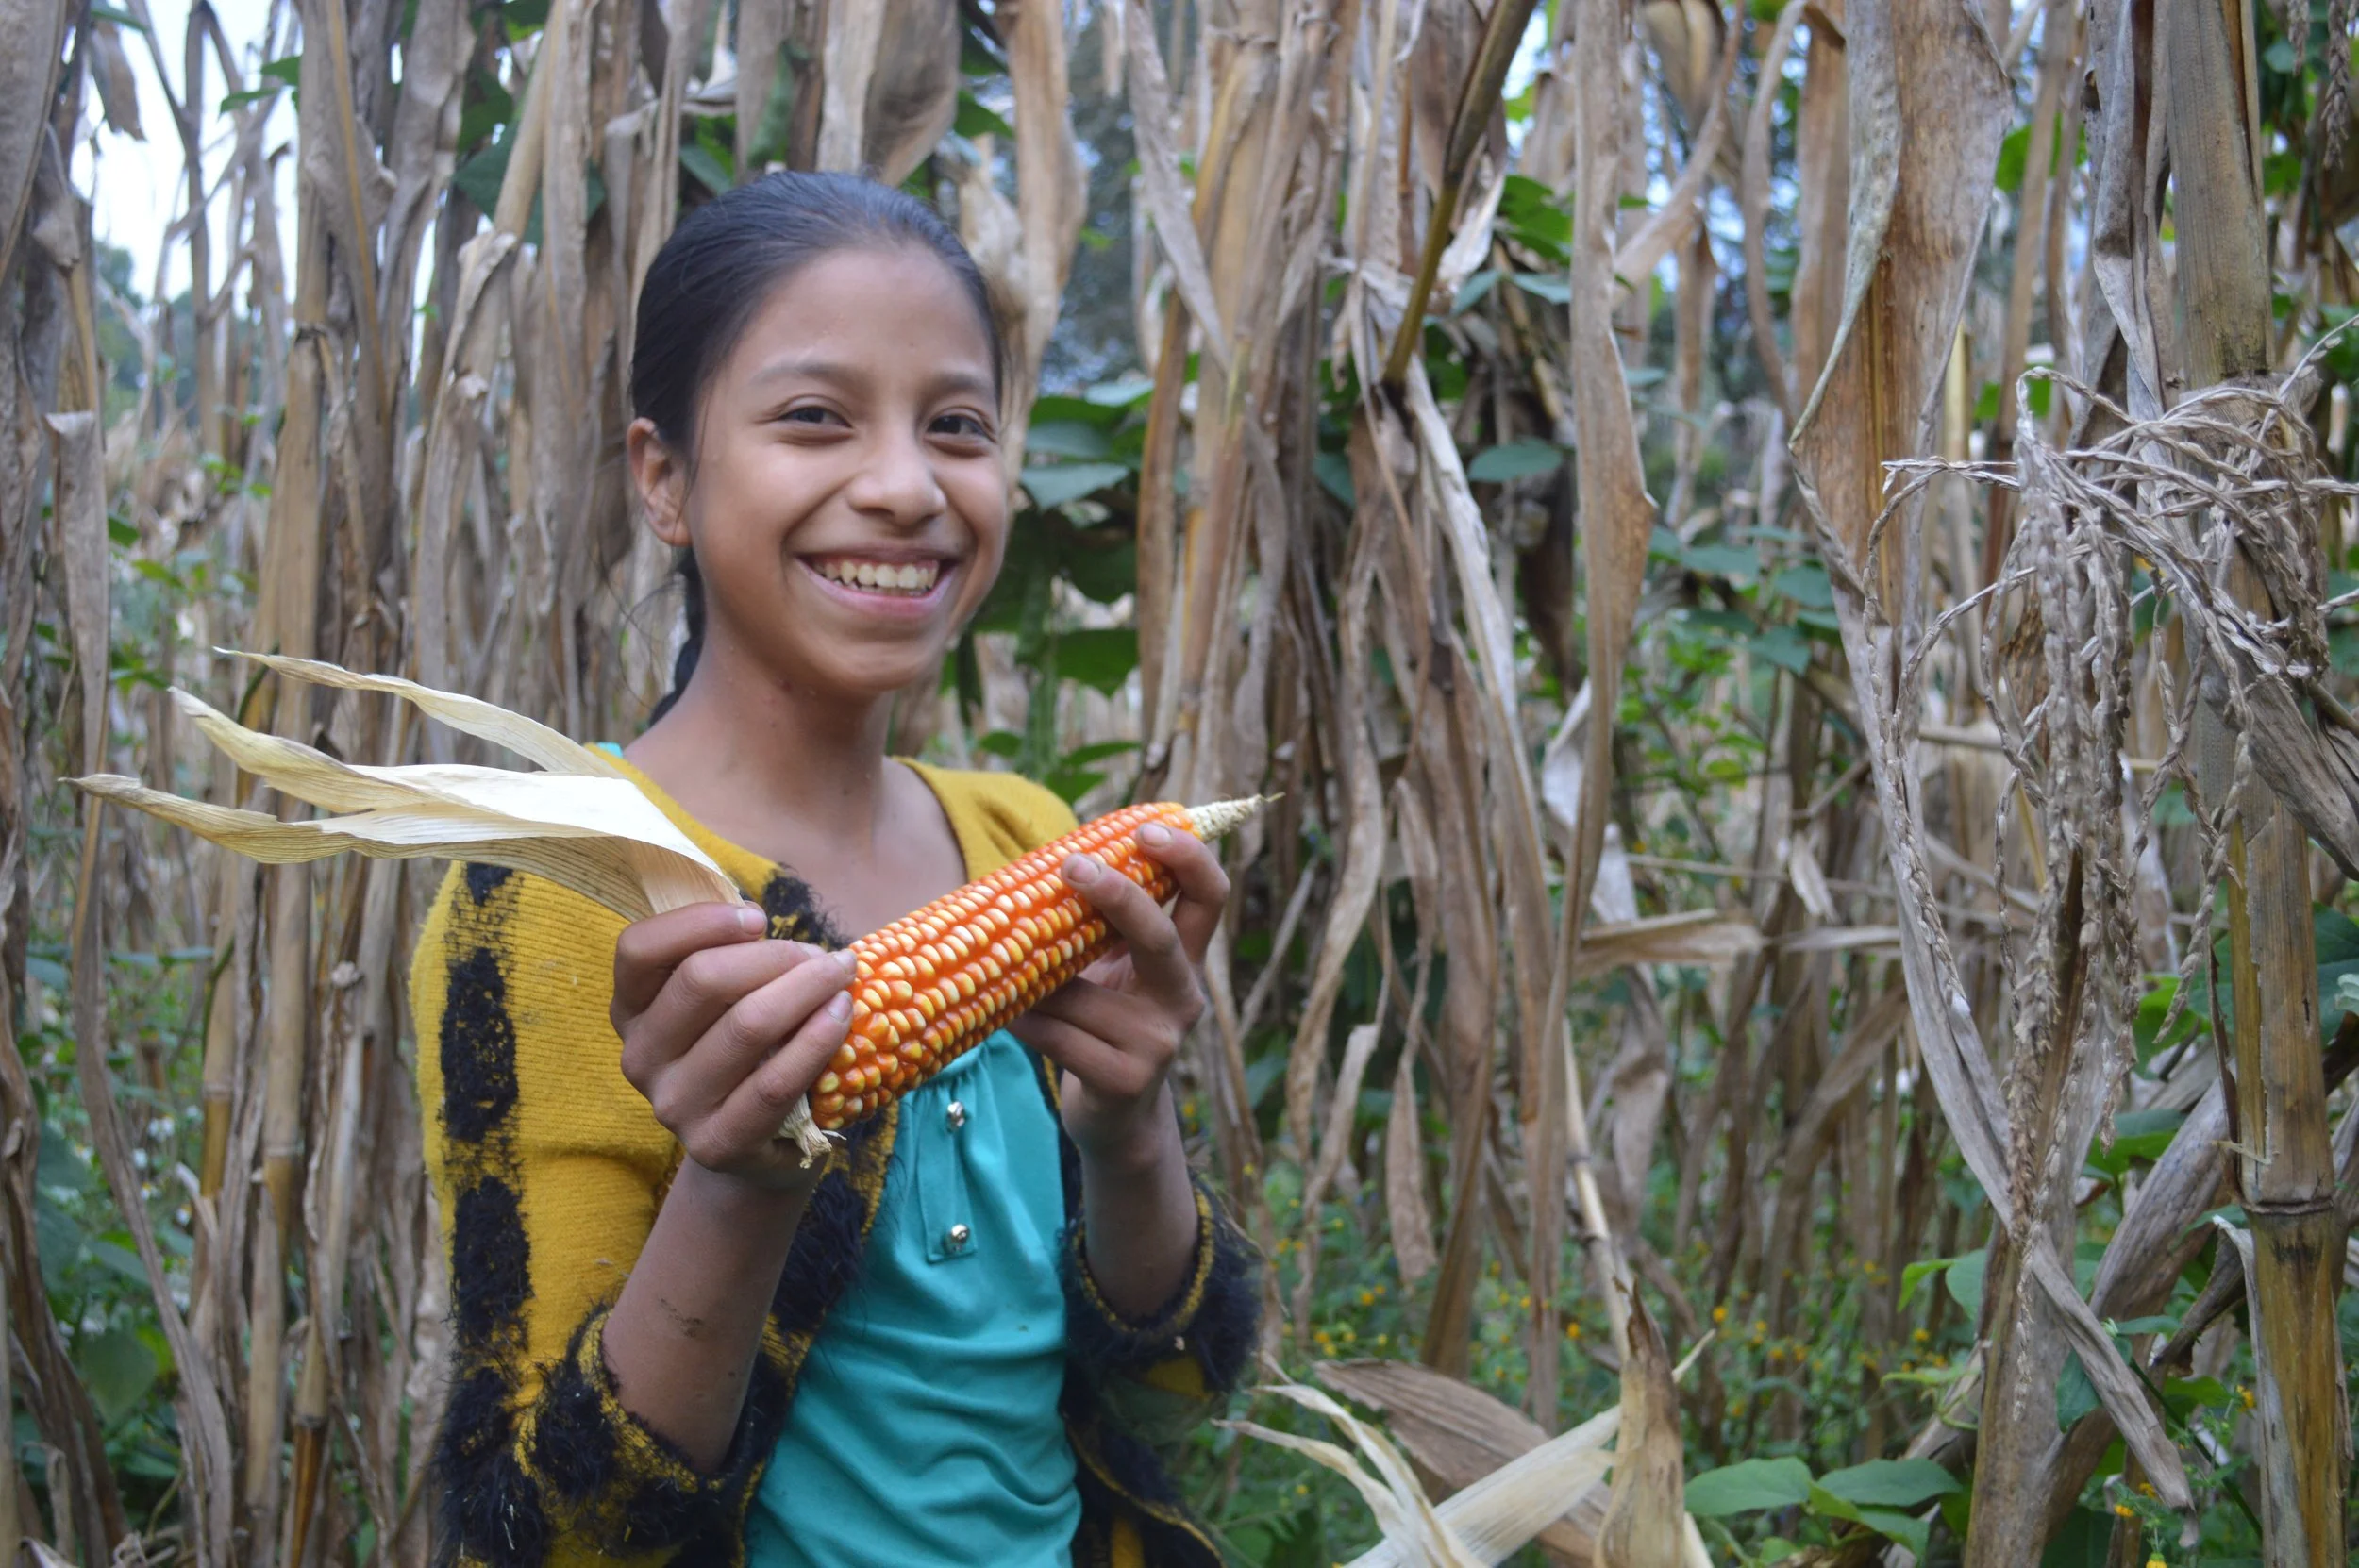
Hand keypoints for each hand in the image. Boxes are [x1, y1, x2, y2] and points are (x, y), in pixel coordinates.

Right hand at [612, 903, 855, 1189]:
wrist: (757, 1144)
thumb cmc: (747, 1047)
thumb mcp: (724, 997)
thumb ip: (728, 954)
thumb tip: (756, 921)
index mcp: (631, 1009)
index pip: (637, 949)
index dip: (699, 921)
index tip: (757, 918)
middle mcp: (639, 1057)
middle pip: (701, 979)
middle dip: (775, 955)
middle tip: (823, 955)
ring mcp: (672, 1104)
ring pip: (745, 1025)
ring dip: (807, 988)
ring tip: (842, 977)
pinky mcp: (715, 1143)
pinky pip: (775, 1082)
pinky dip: (817, 1039)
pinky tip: (843, 1014)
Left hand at [1009, 822, 1229, 1168]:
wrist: (1117, 1120)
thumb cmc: (1102, 1026)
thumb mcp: (1111, 973)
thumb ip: (1094, 929)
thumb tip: (1028, 868)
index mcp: (1184, 960)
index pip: (1209, 897)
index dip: (1188, 857)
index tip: (1147, 827)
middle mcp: (1182, 997)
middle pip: (1161, 935)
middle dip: (1119, 895)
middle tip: (1073, 865)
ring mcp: (1158, 1042)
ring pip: (1084, 992)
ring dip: (1035, 975)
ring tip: (997, 961)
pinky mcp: (1125, 1079)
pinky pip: (1060, 1036)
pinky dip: (1023, 1019)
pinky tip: (1000, 1014)